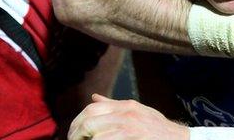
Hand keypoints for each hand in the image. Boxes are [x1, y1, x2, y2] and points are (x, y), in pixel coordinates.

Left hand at [68, 94, 188, 139]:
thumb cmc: (159, 131)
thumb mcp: (139, 112)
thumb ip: (115, 106)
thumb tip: (94, 98)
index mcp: (127, 106)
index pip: (92, 108)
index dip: (77, 122)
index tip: (74, 134)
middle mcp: (126, 114)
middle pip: (89, 120)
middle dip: (76, 134)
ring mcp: (129, 128)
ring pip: (94, 135)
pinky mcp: (130, 138)